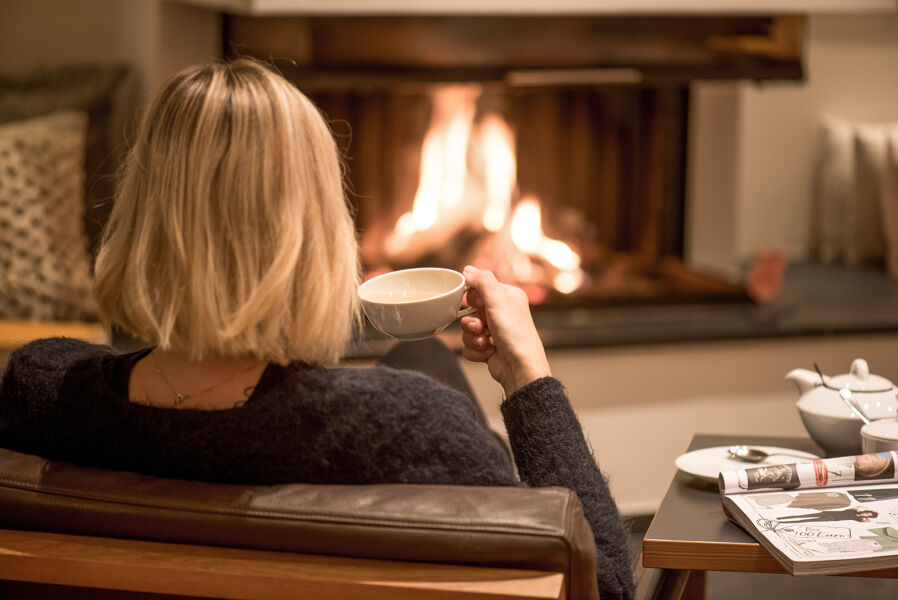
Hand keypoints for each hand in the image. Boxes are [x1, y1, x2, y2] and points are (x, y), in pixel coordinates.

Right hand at [460, 265, 550, 395]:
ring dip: (473, 338)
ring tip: (487, 342)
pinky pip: (469, 346)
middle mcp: (501, 313)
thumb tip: (468, 269)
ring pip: (467, 330)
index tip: (476, 305)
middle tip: (480, 327)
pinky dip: (476, 351)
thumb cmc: (515, 333)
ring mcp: (494, 331)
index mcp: (507, 297)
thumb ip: (482, 280)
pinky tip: (489, 352)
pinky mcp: (488, 348)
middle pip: (469, 311)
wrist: (520, 368)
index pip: (479, 288)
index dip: (472, 298)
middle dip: (471, 322)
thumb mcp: (498, 299)